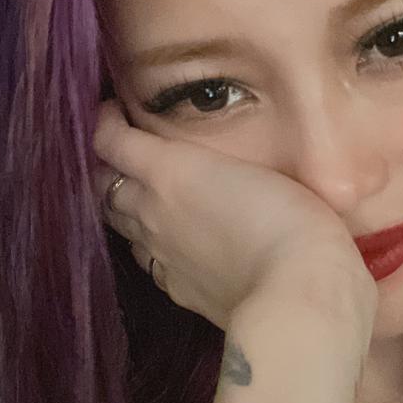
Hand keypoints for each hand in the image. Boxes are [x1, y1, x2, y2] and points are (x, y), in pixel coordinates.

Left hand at [92, 98, 377, 333]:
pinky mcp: (176, 289)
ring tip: (142, 194)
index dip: (106, 122)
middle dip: (110, 167)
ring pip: (120, 223)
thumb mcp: (262, 166)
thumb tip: (211, 159)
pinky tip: (172, 243)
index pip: (113, 142)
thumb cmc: (293, 217)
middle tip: (128, 154)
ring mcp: (160, 254)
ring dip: (123, 206)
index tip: (114, 110)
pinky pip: (146, 259)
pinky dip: (148, 244)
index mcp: (170, 171)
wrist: (297, 292)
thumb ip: (226, 160)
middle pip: (105, 185)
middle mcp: (152, 210)